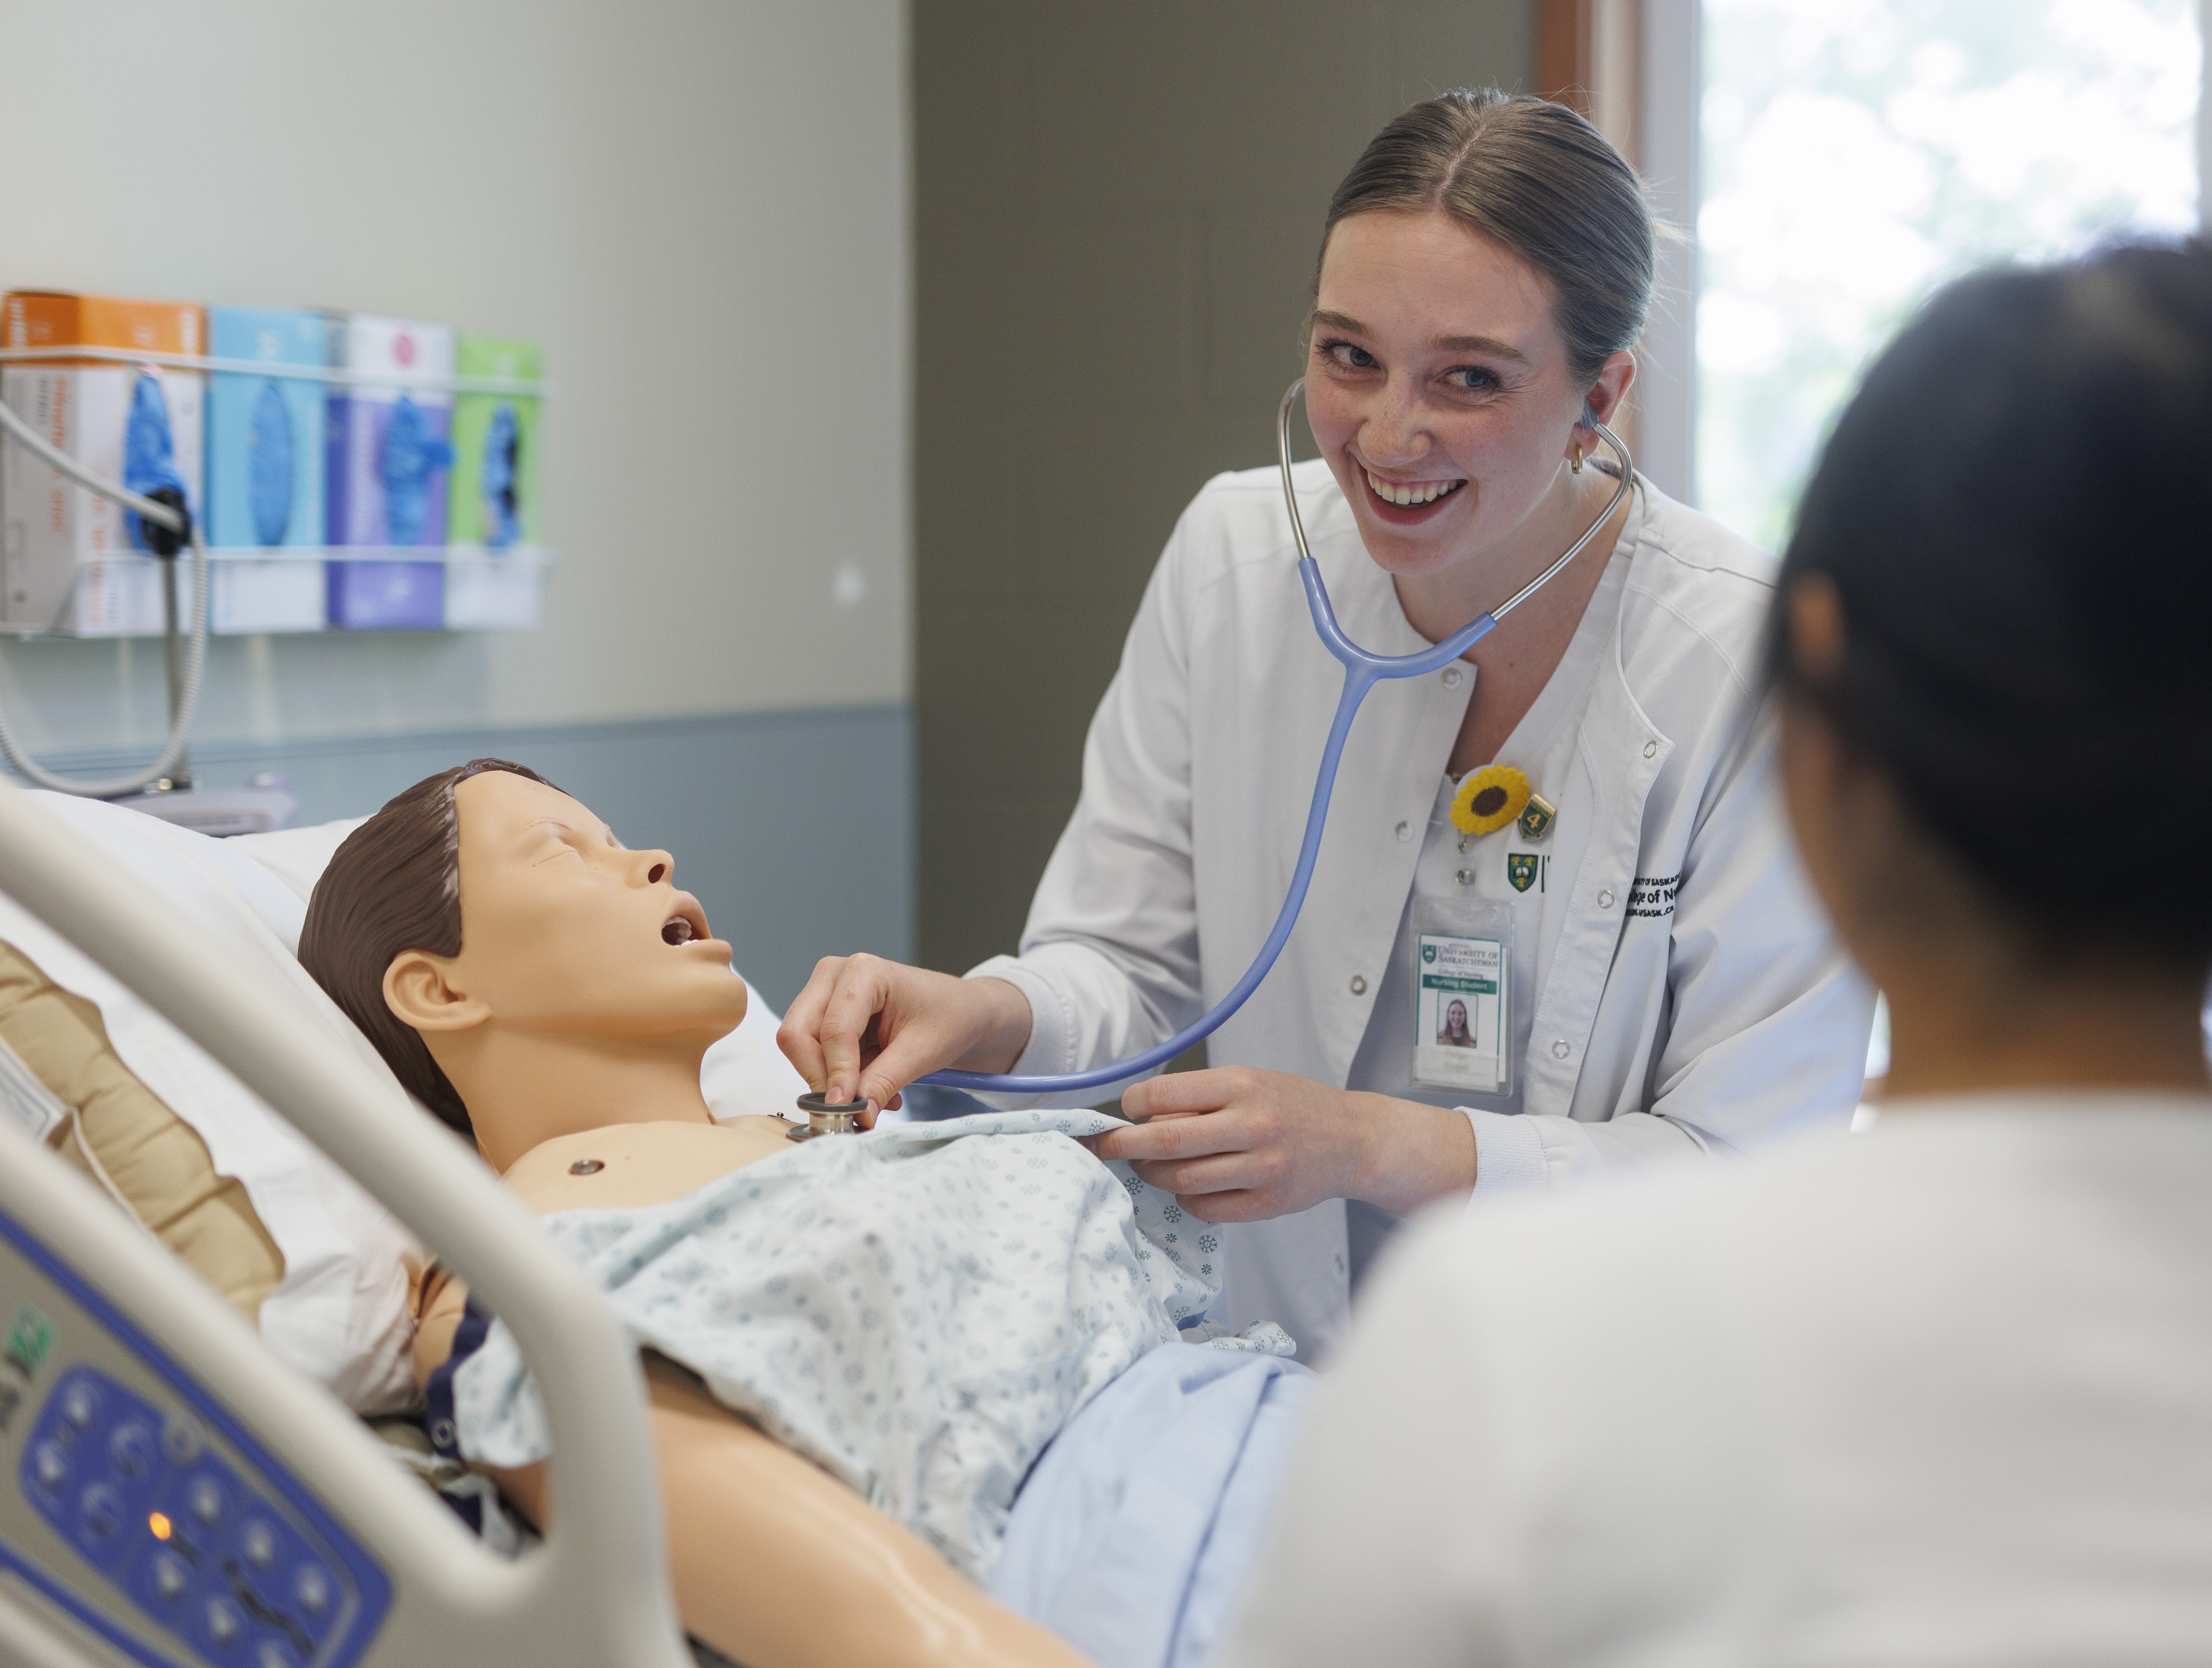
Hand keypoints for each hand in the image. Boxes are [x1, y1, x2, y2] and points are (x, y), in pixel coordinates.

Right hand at [777, 956, 1032, 1112]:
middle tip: (848, 1109)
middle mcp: (834, 976)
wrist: (961, 1011)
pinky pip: (814, 1056)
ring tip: (873, 1097)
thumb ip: (884, 1082)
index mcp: (863, 972)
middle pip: (798, 1035)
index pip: (833, 1030)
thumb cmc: (949, 1018)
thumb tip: (857, 1115)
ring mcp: (825, 994)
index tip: (844, 1109)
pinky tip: (871, 1088)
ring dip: (830, 1081)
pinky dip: (836, 1079)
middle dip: (820, 1077)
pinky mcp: (825, 1016)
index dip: (836, 1073)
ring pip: (800, 1048)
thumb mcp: (922, 1052)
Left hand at [1090, 1067, 1476, 1222]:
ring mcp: (1262, 1168)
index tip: (1126, 1110)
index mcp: (1243, 1085)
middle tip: (1102, 1147)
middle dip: (1122, 1145)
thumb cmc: (1293, 1105)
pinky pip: (1206, 1208)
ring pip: (1181, 1179)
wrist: (1353, 1139)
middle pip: (1166, 1140)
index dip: (1132, 1104)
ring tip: (1151, 1167)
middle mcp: (1252, 1125)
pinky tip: (1190, 1187)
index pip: (1164, 1094)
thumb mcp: (1250, 1081)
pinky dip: (1187, 1199)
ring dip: (1154, 1175)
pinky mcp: (1269, 1203)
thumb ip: (1201, 1097)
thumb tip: (1142, 1116)